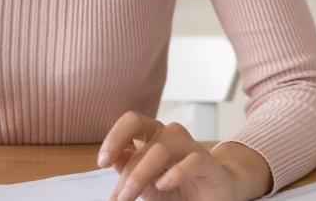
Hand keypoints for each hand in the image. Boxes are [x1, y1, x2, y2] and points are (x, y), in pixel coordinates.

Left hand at [98, 112, 270, 200]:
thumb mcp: (147, 184)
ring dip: (142, 176)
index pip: (131, 122)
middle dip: (128, 172)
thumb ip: (130, 171)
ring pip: (161, 151)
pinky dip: (175, 173)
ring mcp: (189, 146)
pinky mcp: (207, 162)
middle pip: (144, 142)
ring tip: (131, 196)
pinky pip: (192, 161)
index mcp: (151, 135)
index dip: (115, 137)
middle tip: (119, 197)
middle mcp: (169, 135)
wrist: (213, 195)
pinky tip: (163, 184)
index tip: (102, 161)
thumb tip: (115, 160)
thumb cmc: (176, 187)